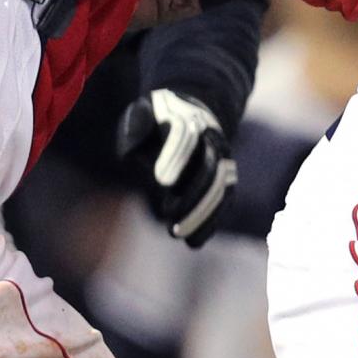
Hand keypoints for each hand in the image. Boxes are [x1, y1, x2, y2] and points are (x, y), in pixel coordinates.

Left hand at [114, 89, 235, 246]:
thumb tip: (131, 154)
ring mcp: (224, 162)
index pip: (185, 137)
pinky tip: (193, 242)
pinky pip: (223, 204)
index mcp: (188, 118)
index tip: (160, 181)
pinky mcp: (226, 182)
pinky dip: (210, 223)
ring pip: (220, 191)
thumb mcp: (140, 115)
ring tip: (179, 235)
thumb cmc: (156, 120)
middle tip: (168, 216)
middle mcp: (213, 140)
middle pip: (210, 169)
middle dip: (192, 196)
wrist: (193, 117)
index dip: (176, 158)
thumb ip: (135, 128)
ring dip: (202, 215)